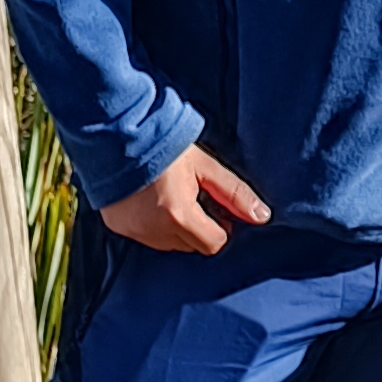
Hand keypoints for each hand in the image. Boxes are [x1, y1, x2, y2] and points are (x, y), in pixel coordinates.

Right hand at [99, 141, 271, 254]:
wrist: (120, 134)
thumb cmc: (166, 147)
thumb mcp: (206, 165)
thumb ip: (235, 193)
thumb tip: (261, 216)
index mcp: (179, 215)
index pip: (214, 244)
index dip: (221, 225)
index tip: (216, 206)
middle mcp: (155, 231)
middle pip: (193, 246)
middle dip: (200, 227)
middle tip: (195, 197)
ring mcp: (135, 232)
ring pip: (170, 244)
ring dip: (177, 228)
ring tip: (173, 195)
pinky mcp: (120, 228)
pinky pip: (147, 237)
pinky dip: (154, 225)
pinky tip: (152, 200)